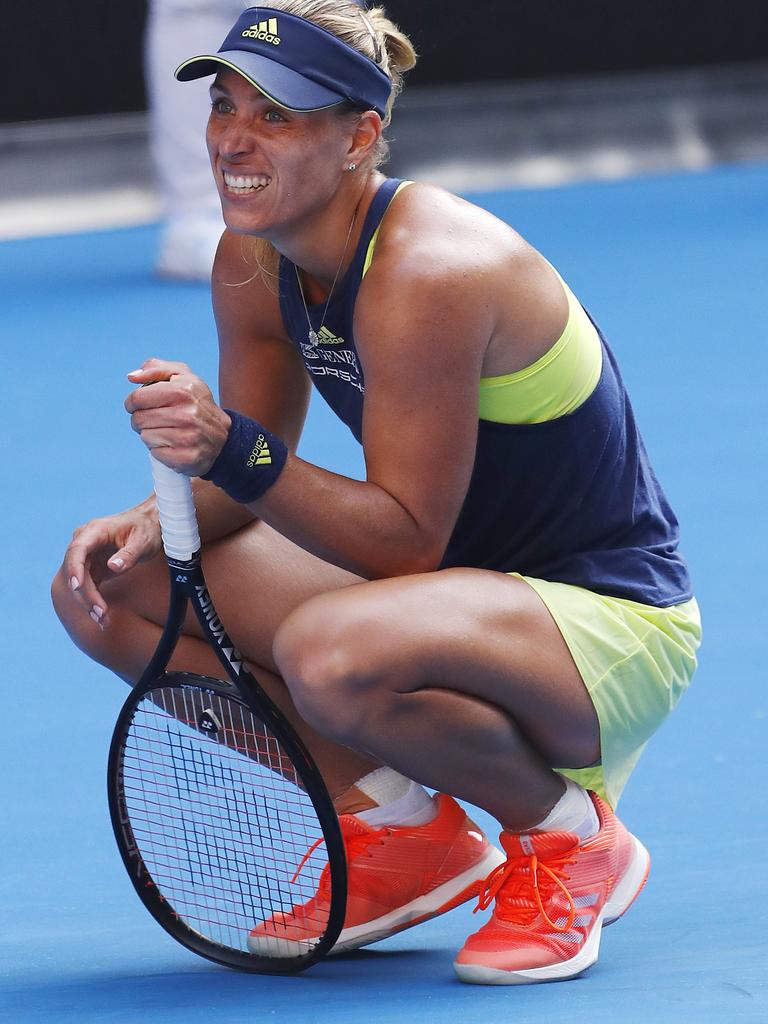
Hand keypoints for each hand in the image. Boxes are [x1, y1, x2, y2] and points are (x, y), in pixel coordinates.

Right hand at [62, 503, 161, 627]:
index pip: (77, 550)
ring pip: (79, 582)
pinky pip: (87, 586)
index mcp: (94, 531)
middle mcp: (85, 543)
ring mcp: (87, 556)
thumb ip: (129, 554)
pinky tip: (101, 616)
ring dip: (88, 602)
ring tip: (102, 620)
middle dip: (85, 594)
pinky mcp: (92, 568)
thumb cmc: (147, 529)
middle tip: (100, 614)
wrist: (150, 525)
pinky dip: (92, 601)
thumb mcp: (143, 541)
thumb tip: (113, 566)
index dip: (74, 568)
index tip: (77, 586)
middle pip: (76, 570)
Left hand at [125, 358, 231, 476]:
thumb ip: (155, 368)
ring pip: (145, 436)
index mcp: (182, 391)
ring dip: (151, 435)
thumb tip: (131, 376)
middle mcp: (187, 414)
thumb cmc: (197, 404)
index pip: (137, 398)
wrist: (223, 437)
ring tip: (167, 431)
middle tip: (156, 420)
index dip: (133, 402)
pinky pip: (155, 453)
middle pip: (138, 419)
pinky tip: (172, 445)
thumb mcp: (183, 377)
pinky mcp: (186, 457)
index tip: (140, 405)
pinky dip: (159, 450)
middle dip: (142, 420)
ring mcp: (187, 438)